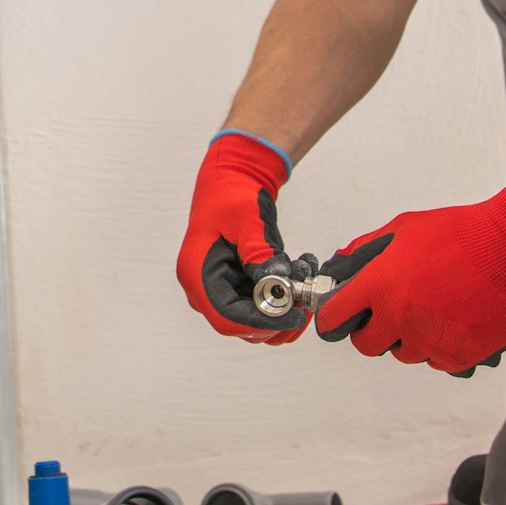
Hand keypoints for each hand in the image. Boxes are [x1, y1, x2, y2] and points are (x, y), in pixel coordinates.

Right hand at [176, 131, 307, 342]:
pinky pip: (263, 304)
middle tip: (308, 297)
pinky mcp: (238, 287)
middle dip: (279, 316)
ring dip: (287, 306)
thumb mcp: (248, 221)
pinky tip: (302, 266)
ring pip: (257, 321)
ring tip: (306, 275)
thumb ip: (260, 255)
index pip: (226, 319)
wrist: (231, 178)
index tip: (294, 314)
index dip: (262, 323)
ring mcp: (221, 290)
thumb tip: (279, 287)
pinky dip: (286, 293)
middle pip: (242, 326)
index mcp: (197, 274)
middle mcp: (205, 289)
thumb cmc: (232, 195)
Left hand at [315, 169, 505, 372]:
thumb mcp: (405, 229)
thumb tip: (345, 262)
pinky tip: (454, 320)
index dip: (334, 318)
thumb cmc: (463, 234)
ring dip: (411, 337)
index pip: (334, 318)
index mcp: (379, 285)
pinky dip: (442, 346)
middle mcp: (399, 318)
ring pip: (405, 353)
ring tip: (434, 308)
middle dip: (374, 331)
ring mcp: (428, 341)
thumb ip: (369, 249)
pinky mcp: (457, 357)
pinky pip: (437, 361)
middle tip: (389, 314)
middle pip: (367, 345)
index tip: (337, 318)